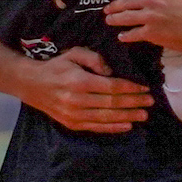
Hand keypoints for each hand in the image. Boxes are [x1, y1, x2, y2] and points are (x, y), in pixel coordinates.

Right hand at [22, 47, 153, 133]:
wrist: (31, 85)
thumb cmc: (57, 66)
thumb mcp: (74, 53)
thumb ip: (95, 59)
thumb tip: (112, 73)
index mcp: (79, 81)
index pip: (111, 87)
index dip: (130, 89)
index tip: (144, 88)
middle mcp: (77, 100)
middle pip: (112, 103)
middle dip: (134, 103)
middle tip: (150, 102)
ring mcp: (74, 115)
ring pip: (106, 118)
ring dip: (128, 117)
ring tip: (144, 115)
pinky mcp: (72, 124)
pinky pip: (96, 127)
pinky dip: (113, 128)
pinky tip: (127, 125)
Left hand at [104, 0, 181, 49]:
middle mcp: (150, 0)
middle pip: (125, 2)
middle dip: (113, 6)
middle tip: (107, 9)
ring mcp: (150, 18)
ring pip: (125, 18)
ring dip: (115, 19)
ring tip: (110, 20)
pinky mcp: (152, 34)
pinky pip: (133, 34)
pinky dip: (126, 35)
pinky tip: (122, 36)